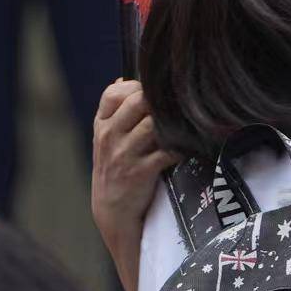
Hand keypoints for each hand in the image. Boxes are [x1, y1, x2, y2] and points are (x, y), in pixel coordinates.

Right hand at [91, 80, 173, 242]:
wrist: (112, 211)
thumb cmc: (114, 169)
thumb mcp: (106, 139)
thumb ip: (115, 111)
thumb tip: (124, 79)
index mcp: (102, 124)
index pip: (114, 92)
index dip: (137, 87)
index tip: (154, 95)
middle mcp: (110, 136)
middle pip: (138, 101)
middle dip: (161, 102)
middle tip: (178, 108)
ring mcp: (124, 154)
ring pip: (154, 124)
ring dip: (174, 123)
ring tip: (188, 125)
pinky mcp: (140, 172)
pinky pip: (167, 151)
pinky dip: (181, 147)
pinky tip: (188, 147)